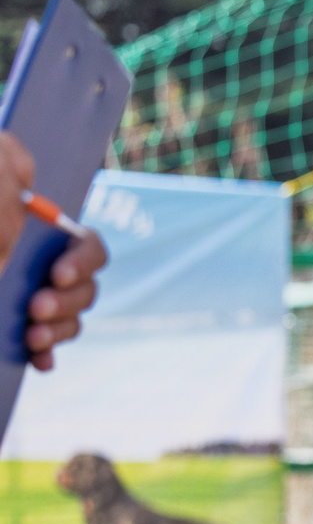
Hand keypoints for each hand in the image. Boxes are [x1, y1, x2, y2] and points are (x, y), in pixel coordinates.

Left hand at [0, 133, 104, 370]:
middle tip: (35, 306)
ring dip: (58, 329)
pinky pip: (47, 346)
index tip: (56, 274)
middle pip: (85, 290)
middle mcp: (52, 267)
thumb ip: (11, 163)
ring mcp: (41, 297)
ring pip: (71, 320)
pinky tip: (36, 361)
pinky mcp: (26, 324)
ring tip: (31, 334)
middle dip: (66, 302)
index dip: (82, 264)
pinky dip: (46, 354)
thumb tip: (26, 197)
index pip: (90, 248)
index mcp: (51, 232)